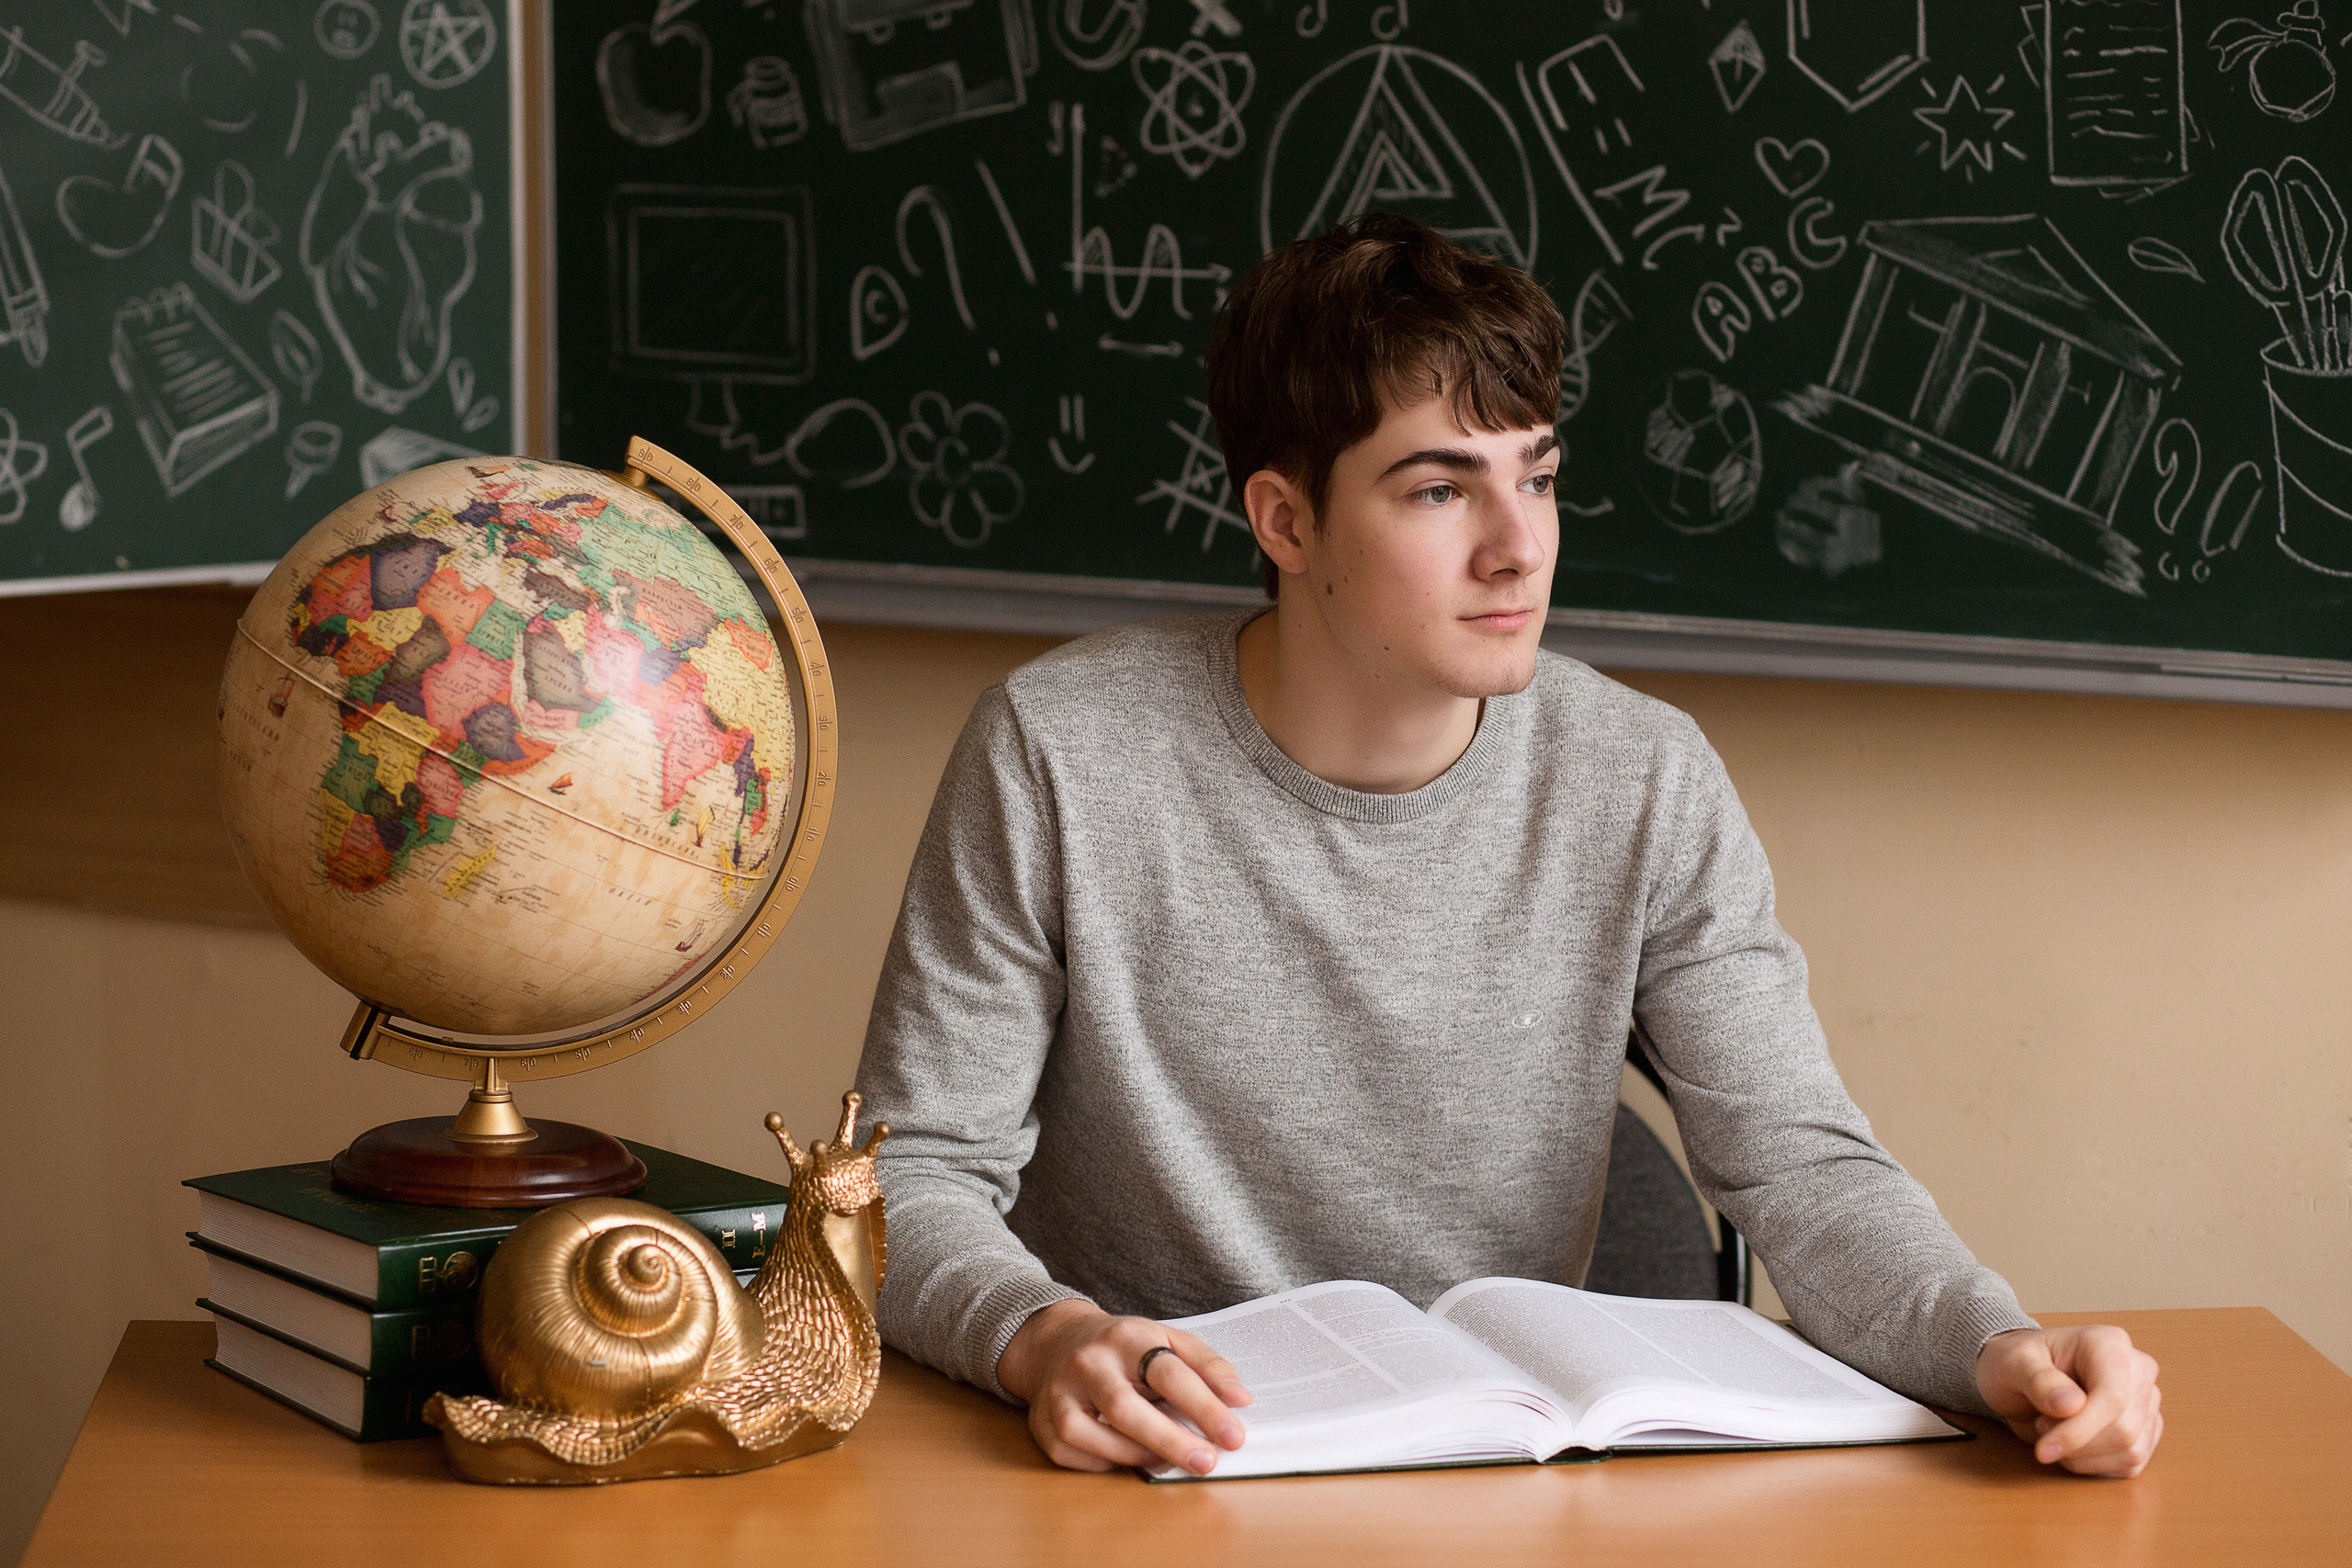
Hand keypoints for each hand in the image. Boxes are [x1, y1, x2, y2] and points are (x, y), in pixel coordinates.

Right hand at [997, 1299, 1251, 1475]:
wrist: (1055, 1341)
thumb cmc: (1121, 1347)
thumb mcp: (1165, 1338)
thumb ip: (1206, 1364)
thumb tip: (1240, 1399)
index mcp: (1126, 1337)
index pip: (1169, 1372)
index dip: (1204, 1406)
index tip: (1233, 1436)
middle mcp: (1088, 1363)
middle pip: (1126, 1408)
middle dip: (1171, 1441)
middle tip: (1206, 1462)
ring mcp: (1060, 1394)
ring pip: (1097, 1436)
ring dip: (1139, 1456)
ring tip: (1169, 1461)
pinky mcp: (1043, 1425)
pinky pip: (1078, 1455)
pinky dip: (1108, 1462)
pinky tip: (1128, 1457)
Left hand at [1975, 1325, 2161, 1476]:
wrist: (2022, 1374)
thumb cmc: (2018, 1362)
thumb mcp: (2013, 1363)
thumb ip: (2039, 1381)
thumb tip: (2072, 1405)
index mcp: (2110, 1343)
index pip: (2113, 1397)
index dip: (2080, 1431)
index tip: (2044, 1449)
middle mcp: (2138, 1370)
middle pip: (2124, 1430)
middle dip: (2076, 1442)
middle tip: (2041, 1424)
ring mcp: (2146, 1401)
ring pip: (2131, 1451)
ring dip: (2083, 1456)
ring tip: (2055, 1430)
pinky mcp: (2146, 1430)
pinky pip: (2130, 1464)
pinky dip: (2095, 1466)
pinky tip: (2072, 1446)